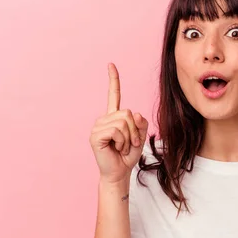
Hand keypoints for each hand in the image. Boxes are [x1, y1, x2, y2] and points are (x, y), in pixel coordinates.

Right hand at [89, 63, 148, 182]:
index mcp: (114, 117)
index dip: (113, 80)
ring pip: (123, 122)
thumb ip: (141, 123)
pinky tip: (116, 149)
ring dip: (129, 138)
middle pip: (127, 113)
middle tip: (129, 144)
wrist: (119, 172)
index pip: (114, 95)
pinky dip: (122, 141)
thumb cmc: (128, 155)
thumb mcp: (140, 137)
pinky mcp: (96, 135)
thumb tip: (134, 113)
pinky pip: (117, 131)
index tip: (111, 64)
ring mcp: (98, 126)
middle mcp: (104, 119)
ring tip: (122, 147)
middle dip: (134, 130)